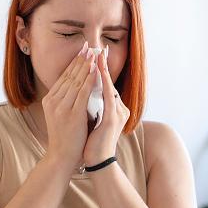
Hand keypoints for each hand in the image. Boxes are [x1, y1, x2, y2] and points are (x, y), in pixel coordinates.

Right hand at [42, 41, 97, 173]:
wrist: (61, 157)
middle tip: (90, 45)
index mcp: (50, 100)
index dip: (74, 62)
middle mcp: (53, 101)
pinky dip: (90, 79)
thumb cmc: (65, 138)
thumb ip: (67, 102)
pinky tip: (96, 70)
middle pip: (69, 75)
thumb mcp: (61, 116)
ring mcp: (62, 107)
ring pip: (76, 81)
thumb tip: (78, 87)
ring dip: (86, 65)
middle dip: (81, 59)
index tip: (83, 50)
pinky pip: (83, 92)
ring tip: (94, 52)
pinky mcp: (72, 114)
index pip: (64, 76)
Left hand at [83, 44, 129, 166]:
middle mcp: (120, 109)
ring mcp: (117, 113)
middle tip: (98, 47)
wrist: (97, 160)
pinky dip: (103, 83)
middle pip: (110, 82)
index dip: (102, 70)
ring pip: (109, 86)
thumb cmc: (93, 142)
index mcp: (115, 109)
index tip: (97, 55)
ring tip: (97, 54)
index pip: (107, 85)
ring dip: (103, 69)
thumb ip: (94, 107)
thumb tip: (87, 94)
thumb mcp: (94, 120)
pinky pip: (107, 96)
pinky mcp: (112, 119)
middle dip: (103, 64)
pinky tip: (97, 72)